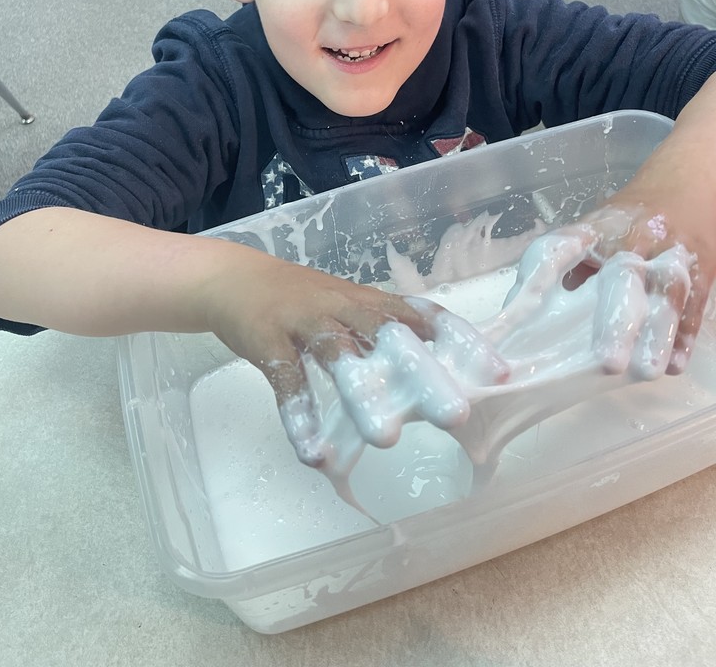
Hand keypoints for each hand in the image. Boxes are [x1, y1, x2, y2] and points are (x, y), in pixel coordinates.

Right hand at [203, 247, 508, 465]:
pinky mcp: (268, 341)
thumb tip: (443, 381)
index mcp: (370, 300)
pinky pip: (286, 381)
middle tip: (456, 415)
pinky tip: (313, 453)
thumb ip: (387, 338)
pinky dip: (299, 416)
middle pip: (388, 335)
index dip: (461, 341)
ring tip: (386, 440)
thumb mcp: (349, 307)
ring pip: (338, 356)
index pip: (424, 314)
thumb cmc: (304, 302)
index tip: (499, 373)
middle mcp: (343, 306)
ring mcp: (304, 322)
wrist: (233, 279)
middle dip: (423, 373)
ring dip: (362, 397)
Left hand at [487, 205, 697, 379]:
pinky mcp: (699, 272)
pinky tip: (674, 365)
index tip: (521, 314)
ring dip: (657, 334)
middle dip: (615, 321)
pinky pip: (695, 304)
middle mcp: (632, 240)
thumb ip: (563, 270)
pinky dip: (685, 335)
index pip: (559, 249)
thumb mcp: (591, 233)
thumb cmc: (624, 223)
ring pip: (667, 292)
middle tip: (607, 362)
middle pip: (623, 277)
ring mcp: (670, 255)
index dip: (540, 278)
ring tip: (646, 371)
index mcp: (594, 229)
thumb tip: (519, 319)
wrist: (683, 189)